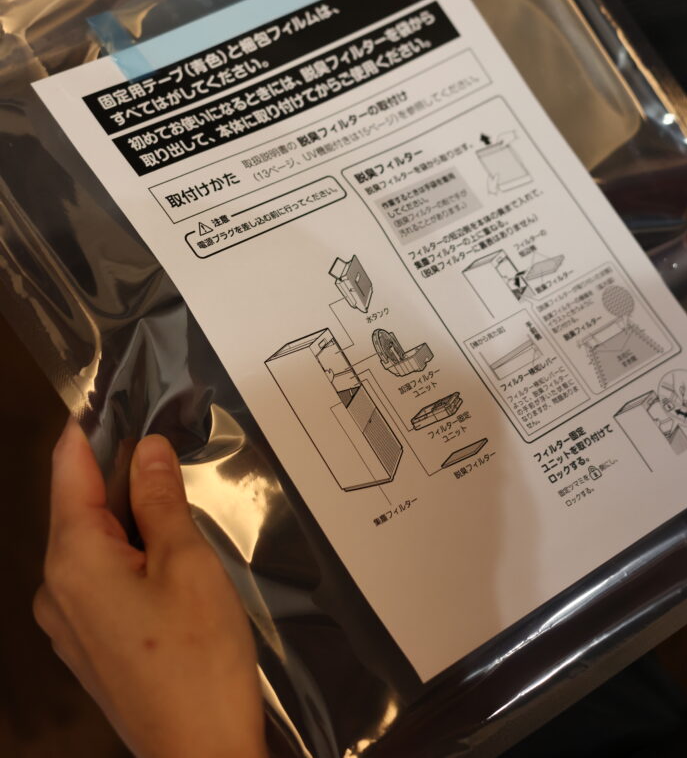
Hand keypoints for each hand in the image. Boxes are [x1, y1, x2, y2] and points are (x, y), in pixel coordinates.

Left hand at [34, 420, 268, 757]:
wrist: (201, 755)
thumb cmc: (197, 662)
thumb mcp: (187, 562)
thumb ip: (160, 499)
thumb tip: (146, 450)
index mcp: (73, 560)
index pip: (68, 469)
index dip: (90, 426)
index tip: (111, 392)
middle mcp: (58, 589)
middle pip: (78, 504)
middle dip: (117, 468)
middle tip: (162, 435)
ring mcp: (69, 621)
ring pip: (92, 540)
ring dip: (127, 511)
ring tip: (174, 489)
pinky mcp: (90, 642)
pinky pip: (100, 575)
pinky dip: (128, 549)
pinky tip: (167, 547)